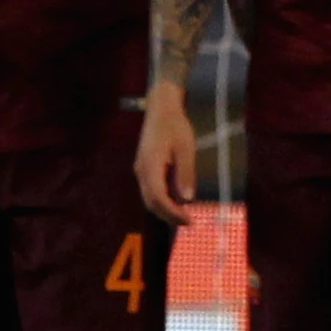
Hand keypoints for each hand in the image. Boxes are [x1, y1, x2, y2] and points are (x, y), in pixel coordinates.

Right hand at [134, 86, 200, 225]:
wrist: (161, 108)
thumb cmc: (175, 126)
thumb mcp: (186, 148)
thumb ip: (185, 173)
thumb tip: (187, 199)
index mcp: (151, 166)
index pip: (159, 198)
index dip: (173, 213)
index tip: (189, 220)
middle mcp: (142, 171)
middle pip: (151, 203)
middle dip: (169, 215)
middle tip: (189, 221)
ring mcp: (141, 170)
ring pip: (149, 198)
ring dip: (165, 209)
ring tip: (185, 214)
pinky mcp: (144, 168)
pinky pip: (151, 190)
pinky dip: (163, 199)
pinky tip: (177, 199)